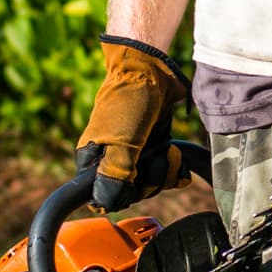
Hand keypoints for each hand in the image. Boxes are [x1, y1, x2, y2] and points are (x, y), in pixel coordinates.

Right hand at [59, 35, 188, 212]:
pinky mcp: (154, 148)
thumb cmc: (130, 100)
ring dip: (165, 172)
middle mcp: (111, 160)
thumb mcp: (121, 140)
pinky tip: (178, 161)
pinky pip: (165, 173)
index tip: (137, 179)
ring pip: (151, 185)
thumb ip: (114, 174)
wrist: (152, 69)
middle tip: (156, 157)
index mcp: (92, 160)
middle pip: (132, 194)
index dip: (123, 195)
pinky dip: (175, 170)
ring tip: (168, 151)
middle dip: (151, 181)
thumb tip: (104, 203)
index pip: (104, 197)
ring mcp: (135, 155)